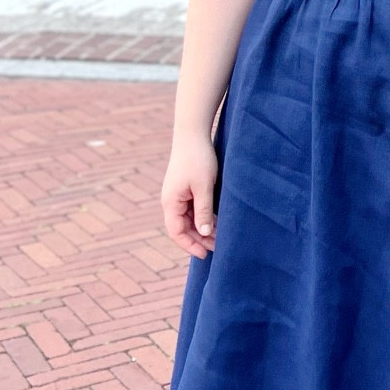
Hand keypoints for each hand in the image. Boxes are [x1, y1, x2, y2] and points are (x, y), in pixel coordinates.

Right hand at [162, 132, 217, 257]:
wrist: (193, 134)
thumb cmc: (198, 159)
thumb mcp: (203, 187)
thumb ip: (204, 210)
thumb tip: (204, 233)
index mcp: (171, 202)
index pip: (176, 232)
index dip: (190, 245)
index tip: (205, 254)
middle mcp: (171, 201)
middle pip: (182, 228)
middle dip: (198, 239)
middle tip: (217, 248)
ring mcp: (177, 195)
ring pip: (188, 219)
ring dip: (202, 229)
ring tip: (219, 237)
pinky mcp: (185, 188)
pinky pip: (192, 209)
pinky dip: (202, 217)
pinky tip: (215, 222)